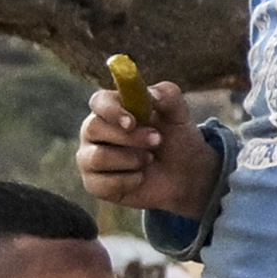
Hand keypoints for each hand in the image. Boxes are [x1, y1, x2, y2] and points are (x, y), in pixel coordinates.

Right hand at [77, 79, 219, 216]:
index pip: (98, 101)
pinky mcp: (94, 183)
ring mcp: (90, 158)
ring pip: (97, 157)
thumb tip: (151, 94)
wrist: (185, 177)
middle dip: (130, 137)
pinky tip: (140, 177)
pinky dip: (129, 181)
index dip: (111, 110)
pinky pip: (101, 183)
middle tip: (157, 141)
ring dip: (131, 159)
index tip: (131, 122)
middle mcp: (94, 131)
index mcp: (112, 109)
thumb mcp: (179, 116)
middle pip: (93, 128)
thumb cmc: (176, 141)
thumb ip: (168, 97)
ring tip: (150, 159)